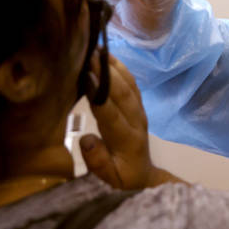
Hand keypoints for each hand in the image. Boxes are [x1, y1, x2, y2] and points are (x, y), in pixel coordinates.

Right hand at [79, 55, 166, 189]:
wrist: (142, 176)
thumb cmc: (121, 178)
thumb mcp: (109, 180)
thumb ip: (98, 162)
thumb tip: (87, 139)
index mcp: (127, 140)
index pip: (112, 115)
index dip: (100, 96)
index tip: (87, 77)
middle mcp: (136, 121)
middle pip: (123, 94)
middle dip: (106, 72)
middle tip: (89, 53)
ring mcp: (139, 111)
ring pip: (129, 85)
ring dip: (114, 66)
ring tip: (97, 48)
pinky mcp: (138, 105)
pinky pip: (132, 83)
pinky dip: (120, 67)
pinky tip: (108, 54)